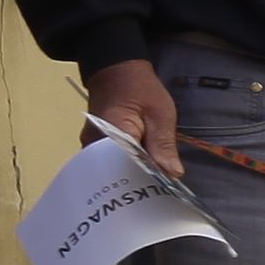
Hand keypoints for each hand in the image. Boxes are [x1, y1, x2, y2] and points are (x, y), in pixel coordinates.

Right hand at [84, 58, 179, 182]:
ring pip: (112, 172)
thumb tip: (172, 175)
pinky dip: (126, 170)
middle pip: (115, 176)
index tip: (162, 192)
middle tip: (161, 194)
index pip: (125, 171)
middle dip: (138, 185)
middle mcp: (94, 147)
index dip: (144, 183)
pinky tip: (144, 176)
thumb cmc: (140, 89)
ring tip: (154, 189)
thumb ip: (163, 144)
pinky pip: (110, 165)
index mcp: (109, 138)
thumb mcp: (160, 114)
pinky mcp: (96, 147)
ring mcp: (92, 148)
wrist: (118, 70)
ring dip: (132, 179)